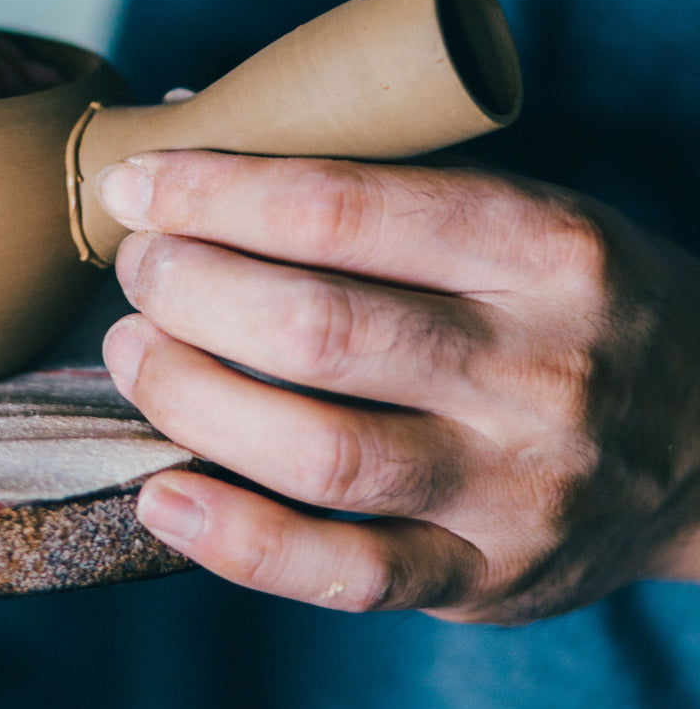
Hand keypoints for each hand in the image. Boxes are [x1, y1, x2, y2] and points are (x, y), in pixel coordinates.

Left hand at [98, 150, 699, 623]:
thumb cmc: (575, 300)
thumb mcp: (519, 211)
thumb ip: (376, 183)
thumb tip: (198, 128)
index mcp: (544, 247)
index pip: (341, 207)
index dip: (213, 191)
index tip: (139, 183)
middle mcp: (536, 368)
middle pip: (314, 327)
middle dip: (187, 287)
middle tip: (139, 266)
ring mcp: (516, 487)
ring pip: (317, 452)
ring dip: (189, 395)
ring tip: (133, 350)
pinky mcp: (488, 580)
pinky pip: (345, 576)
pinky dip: (237, 542)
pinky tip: (161, 496)